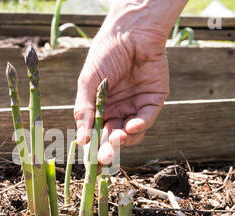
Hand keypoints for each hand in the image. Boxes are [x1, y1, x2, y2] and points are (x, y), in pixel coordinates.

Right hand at [74, 0, 187, 164]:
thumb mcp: (88, 83)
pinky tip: (131, 126)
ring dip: (125, 139)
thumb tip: (81, 139)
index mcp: (100, 107)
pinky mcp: (153, 99)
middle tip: (104, 158)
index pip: (97, 133)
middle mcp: (118, 109)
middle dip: (109, 149)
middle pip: (114, 137)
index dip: (94, 148)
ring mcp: (136, 105)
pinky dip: (140, 125)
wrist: (130, 32)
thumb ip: (85, 111)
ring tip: (117, 138)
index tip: (90, 164)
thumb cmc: (105, 54)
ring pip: (131, 133)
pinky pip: (147, 118)